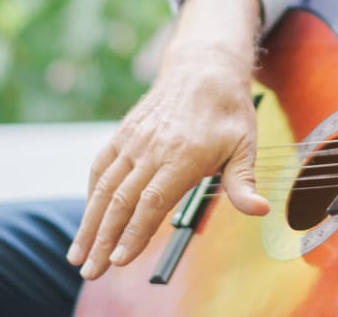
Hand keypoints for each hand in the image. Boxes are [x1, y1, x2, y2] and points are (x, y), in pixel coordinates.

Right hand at [67, 47, 269, 278]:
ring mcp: (134, 140)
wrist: (203, 68)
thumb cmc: (227, 112)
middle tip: (91, 270)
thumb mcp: (244, 145)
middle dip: (103, 239)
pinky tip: (88, 218)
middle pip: (121, 200)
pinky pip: (101, 166)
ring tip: (77, 254)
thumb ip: (243, 182)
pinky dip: (91, 195)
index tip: (121, 260)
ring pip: (104, 186)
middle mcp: (153, 148)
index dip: (134, 232)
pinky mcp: (123, 133)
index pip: (152, 201)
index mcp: (184, 155)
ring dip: (89, 223)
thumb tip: (260, 211)